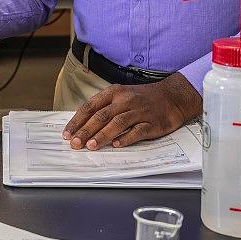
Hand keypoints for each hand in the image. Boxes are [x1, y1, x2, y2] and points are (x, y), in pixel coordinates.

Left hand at [62, 73, 203, 149]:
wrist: (173, 96)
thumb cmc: (143, 98)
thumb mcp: (121, 96)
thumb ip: (104, 108)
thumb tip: (82, 126)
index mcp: (115, 92)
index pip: (90, 106)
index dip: (77, 121)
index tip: (68, 133)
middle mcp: (126, 100)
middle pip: (101, 116)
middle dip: (86, 131)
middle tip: (75, 144)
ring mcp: (140, 111)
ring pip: (117, 123)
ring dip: (102, 135)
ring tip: (91, 146)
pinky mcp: (153, 123)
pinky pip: (137, 131)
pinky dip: (126, 138)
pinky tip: (116, 145)